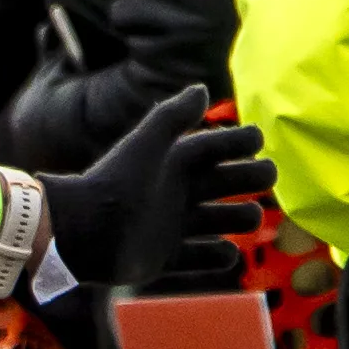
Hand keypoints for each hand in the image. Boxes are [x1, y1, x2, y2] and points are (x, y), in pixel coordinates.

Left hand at [44, 83, 276, 304]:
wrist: (82, 233)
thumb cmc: (115, 184)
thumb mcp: (146, 145)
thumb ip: (172, 116)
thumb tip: (203, 89)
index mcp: (175, 163)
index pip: (221, 146)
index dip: (241, 141)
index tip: (256, 141)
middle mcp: (178, 193)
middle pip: (231, 181)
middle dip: (253, 176)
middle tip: (265, 177)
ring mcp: (174, 227)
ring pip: (223, 220)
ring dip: (243, 217)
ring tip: (249, 216)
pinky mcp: (165, 259)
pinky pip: (203, 258)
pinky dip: (219, 257)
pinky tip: (225, 251)